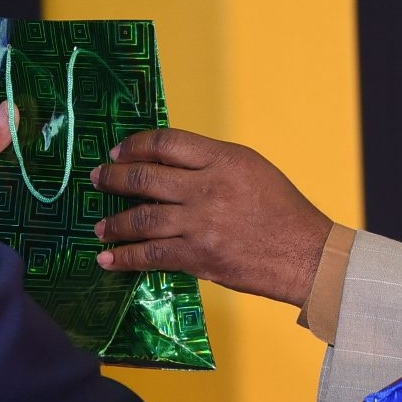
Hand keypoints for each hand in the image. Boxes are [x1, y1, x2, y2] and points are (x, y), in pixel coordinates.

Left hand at [91, 129, 333, 306]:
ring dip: (115, 222)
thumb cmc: (282, 209)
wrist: (305, 254)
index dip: (136, 145)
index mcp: (223, 159)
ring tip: (99, 226)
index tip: (118, 151)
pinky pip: (152, 255)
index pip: (167, 143)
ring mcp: (200, 223)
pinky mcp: (198, 256)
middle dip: (114, 177)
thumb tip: (169, 166)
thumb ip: (211, 163)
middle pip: (146, 177)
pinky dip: (126, 257)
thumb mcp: (251, 168)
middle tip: (96, 179)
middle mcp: (208, 187)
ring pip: (143, 218)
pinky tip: (109, 258)